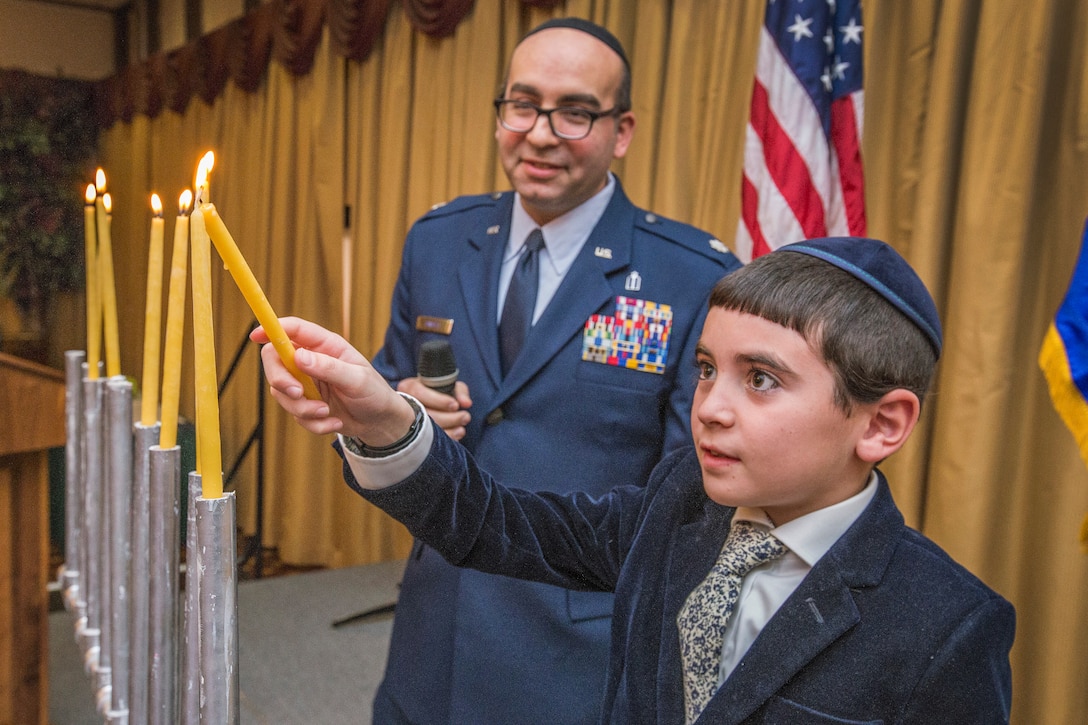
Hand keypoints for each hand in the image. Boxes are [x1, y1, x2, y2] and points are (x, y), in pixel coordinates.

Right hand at [250, 317, 415, 444]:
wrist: (381, 423)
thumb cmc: (374, 394)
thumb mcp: (357, 379)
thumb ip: (328, 368)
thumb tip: (298, 357)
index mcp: (325, 346)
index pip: (292, 330)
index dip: (272, 329)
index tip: (255, 336)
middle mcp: (311, 361)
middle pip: (275, 360)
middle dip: (280, 379)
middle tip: (296, 393)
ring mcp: (306, 383)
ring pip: (281, 392)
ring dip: (302, 408)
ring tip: (327, 412)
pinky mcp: (305, 404)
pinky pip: (295, 414)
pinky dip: (314, 423)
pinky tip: (334, 422)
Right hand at [396, 378, 471, 439]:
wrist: (429, 407)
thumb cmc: (438, 393)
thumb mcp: (449, 386)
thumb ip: (459, 391)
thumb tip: (466, 403)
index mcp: (409, 387)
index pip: (418, 392)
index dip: (438, 400)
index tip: (455, 405)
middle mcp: (403, 405)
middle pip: (423, 414)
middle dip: (448, 418)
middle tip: (465, 417)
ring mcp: (404, 422)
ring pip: (425, 431)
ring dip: (448, 431)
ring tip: (462, 427)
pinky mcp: (411, 437)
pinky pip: (426, 443)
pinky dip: (445, 440)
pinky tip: (455, 435)